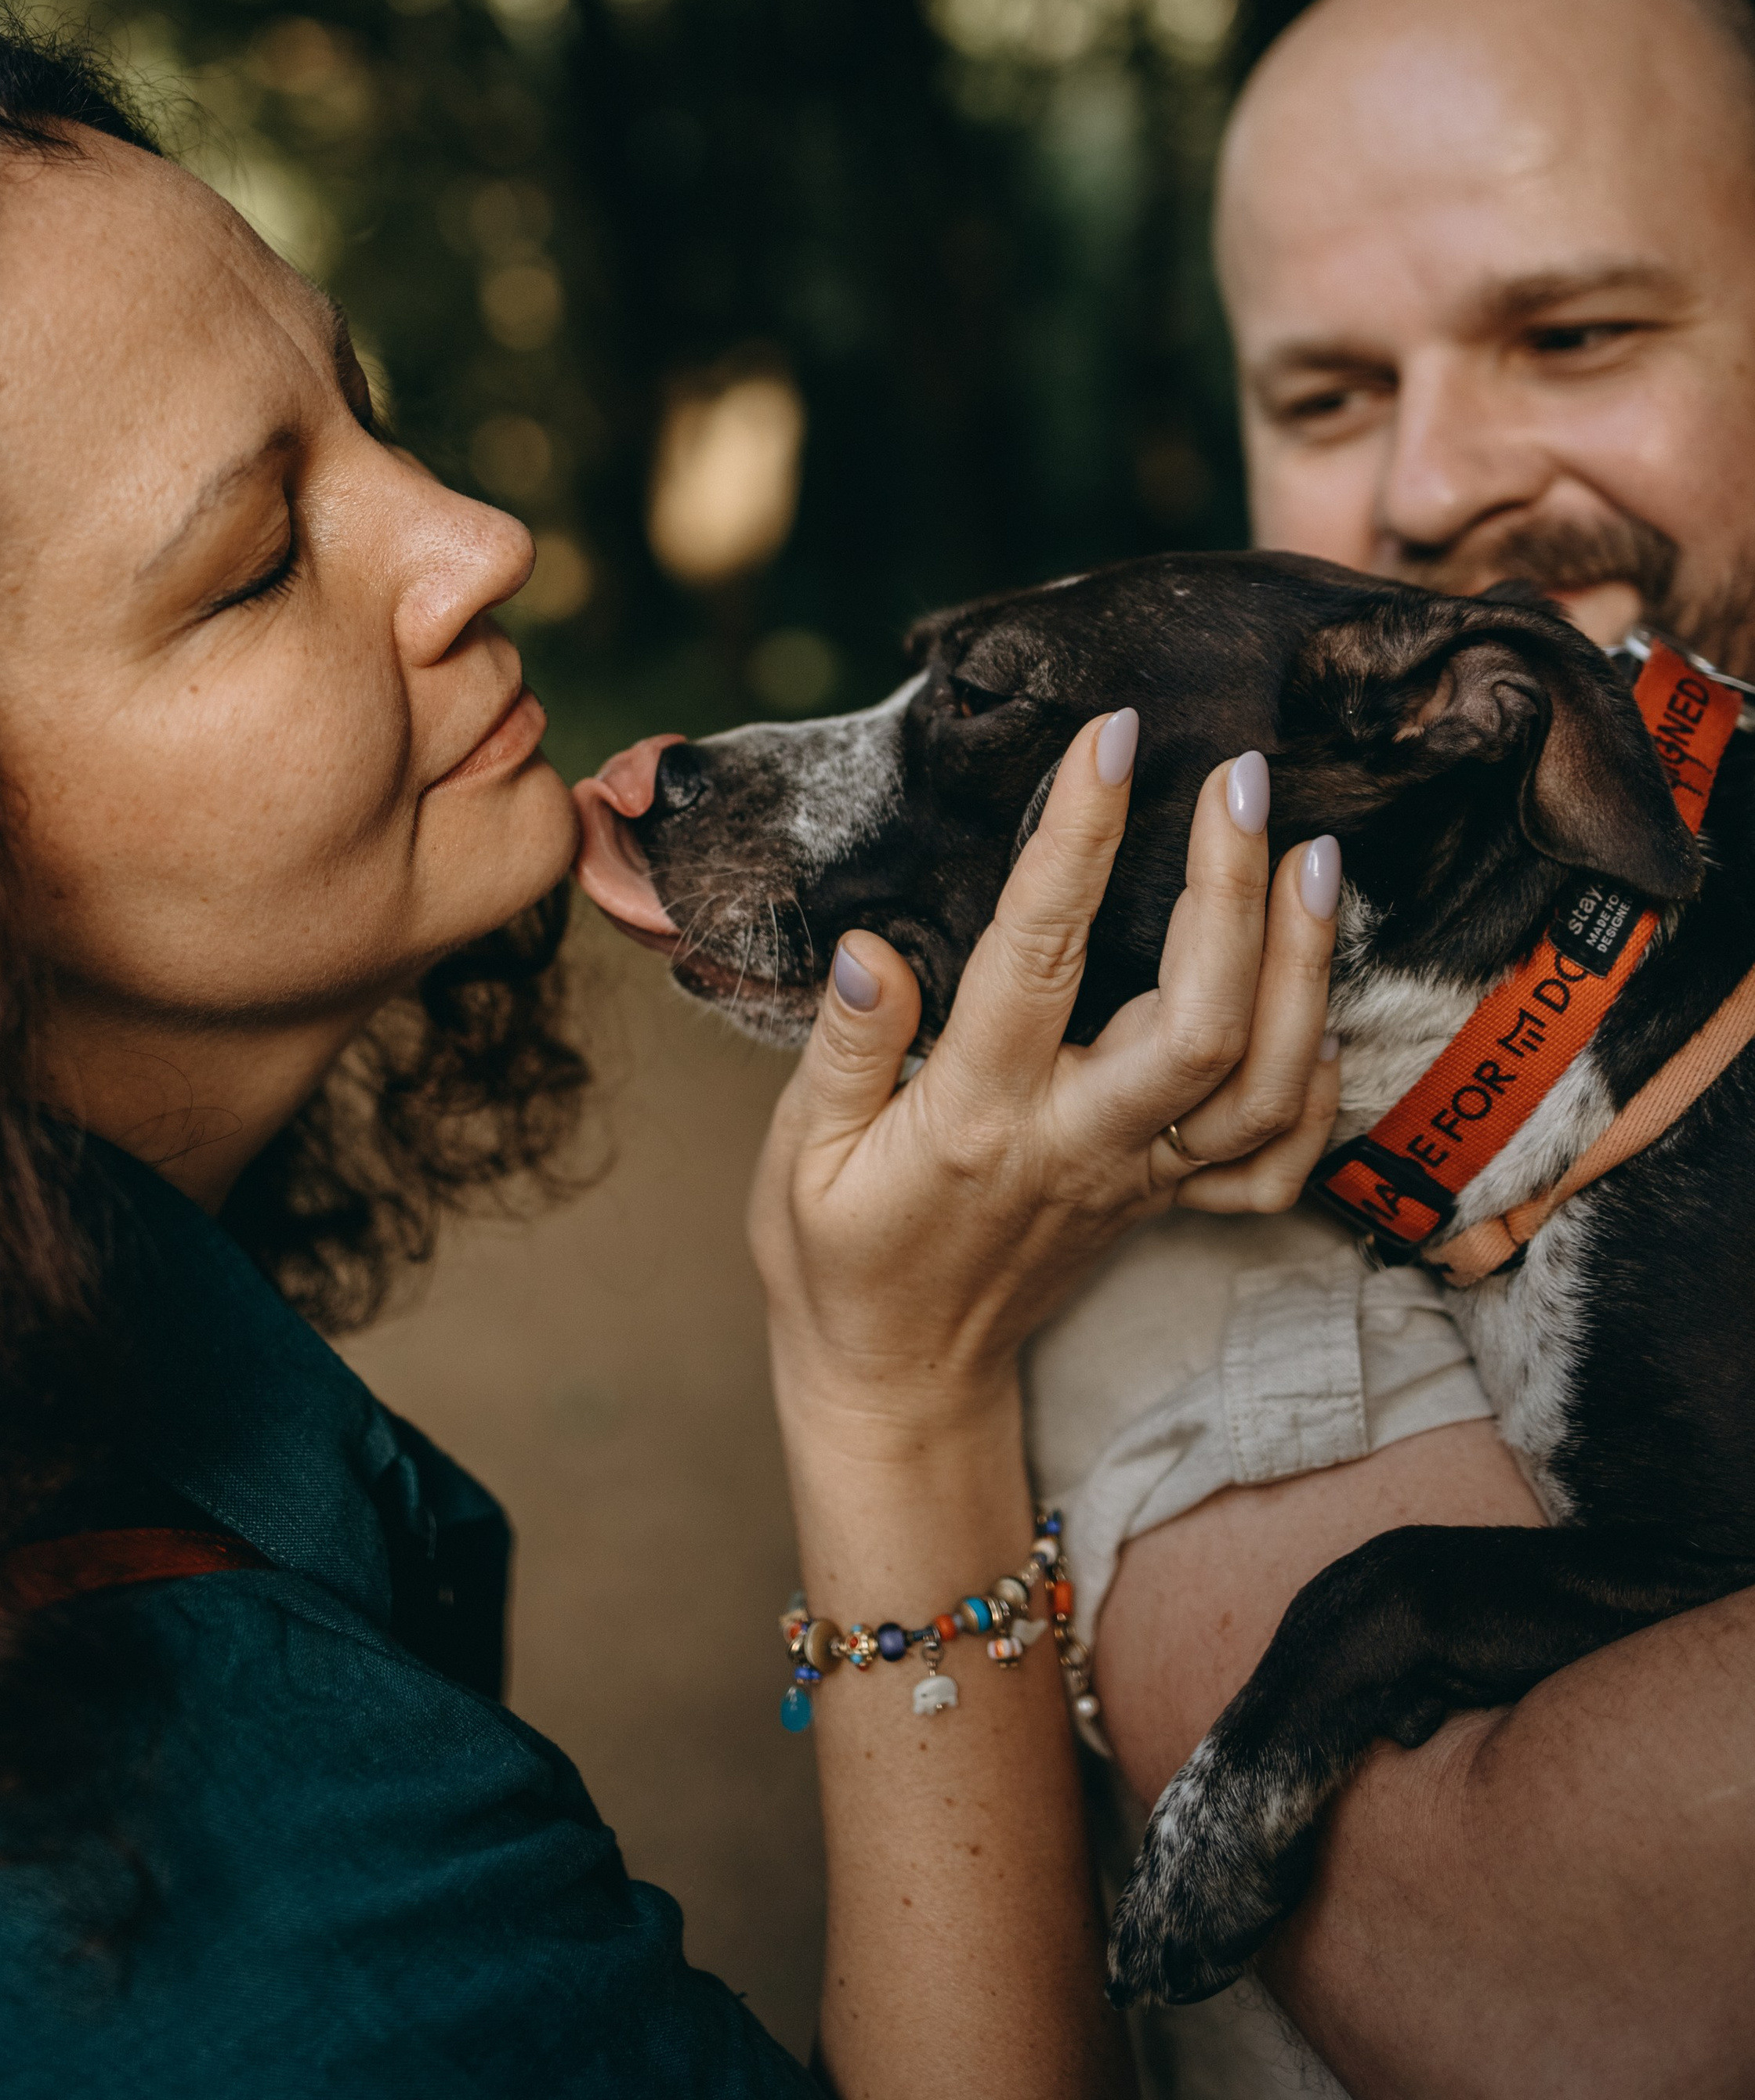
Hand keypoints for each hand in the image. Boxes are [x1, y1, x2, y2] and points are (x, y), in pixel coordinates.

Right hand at [750, 711, 1341, 1443]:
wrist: (897, 1382)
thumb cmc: (835, 1258)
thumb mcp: (800, 1154)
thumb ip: (844, 1048)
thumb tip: (870, 945)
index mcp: (979, 1116)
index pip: (1036, 955)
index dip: (1080, 839)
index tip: (1109, 740)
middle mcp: (1080, 1146)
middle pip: (1201, 1021)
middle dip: (1235, 892)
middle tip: (1244, 779)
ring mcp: (1138, 1181)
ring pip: (1267, 1087)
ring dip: (1306, 970)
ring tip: (1318, 860)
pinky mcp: (1166, 1209)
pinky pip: (1277, 1163)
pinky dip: (1321, 1088)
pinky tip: (1323, 1005)